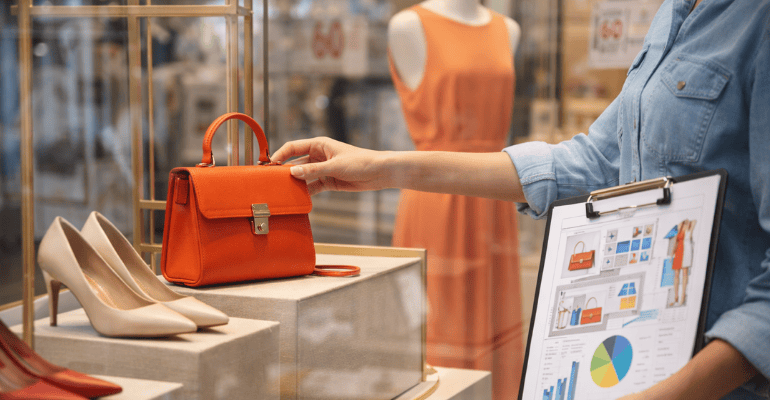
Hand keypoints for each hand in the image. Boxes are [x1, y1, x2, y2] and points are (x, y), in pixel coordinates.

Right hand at [271, 137, 390, 194]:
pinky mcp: (328, 181)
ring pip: (303, 176)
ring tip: (281, 192)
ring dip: (294, 183)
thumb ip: (313, 170)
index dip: (279, 155)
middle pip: (295, 162)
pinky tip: (297, 198)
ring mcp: (322, 169)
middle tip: (271, 181)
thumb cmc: (360, 162)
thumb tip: (292, 173)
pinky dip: (305, 192)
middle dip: (284, 171)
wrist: (379, 173)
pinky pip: (312, 186)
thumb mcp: (335, 166)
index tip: (268, 165)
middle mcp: (318, 155)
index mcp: (319, 144)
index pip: (293, 147)